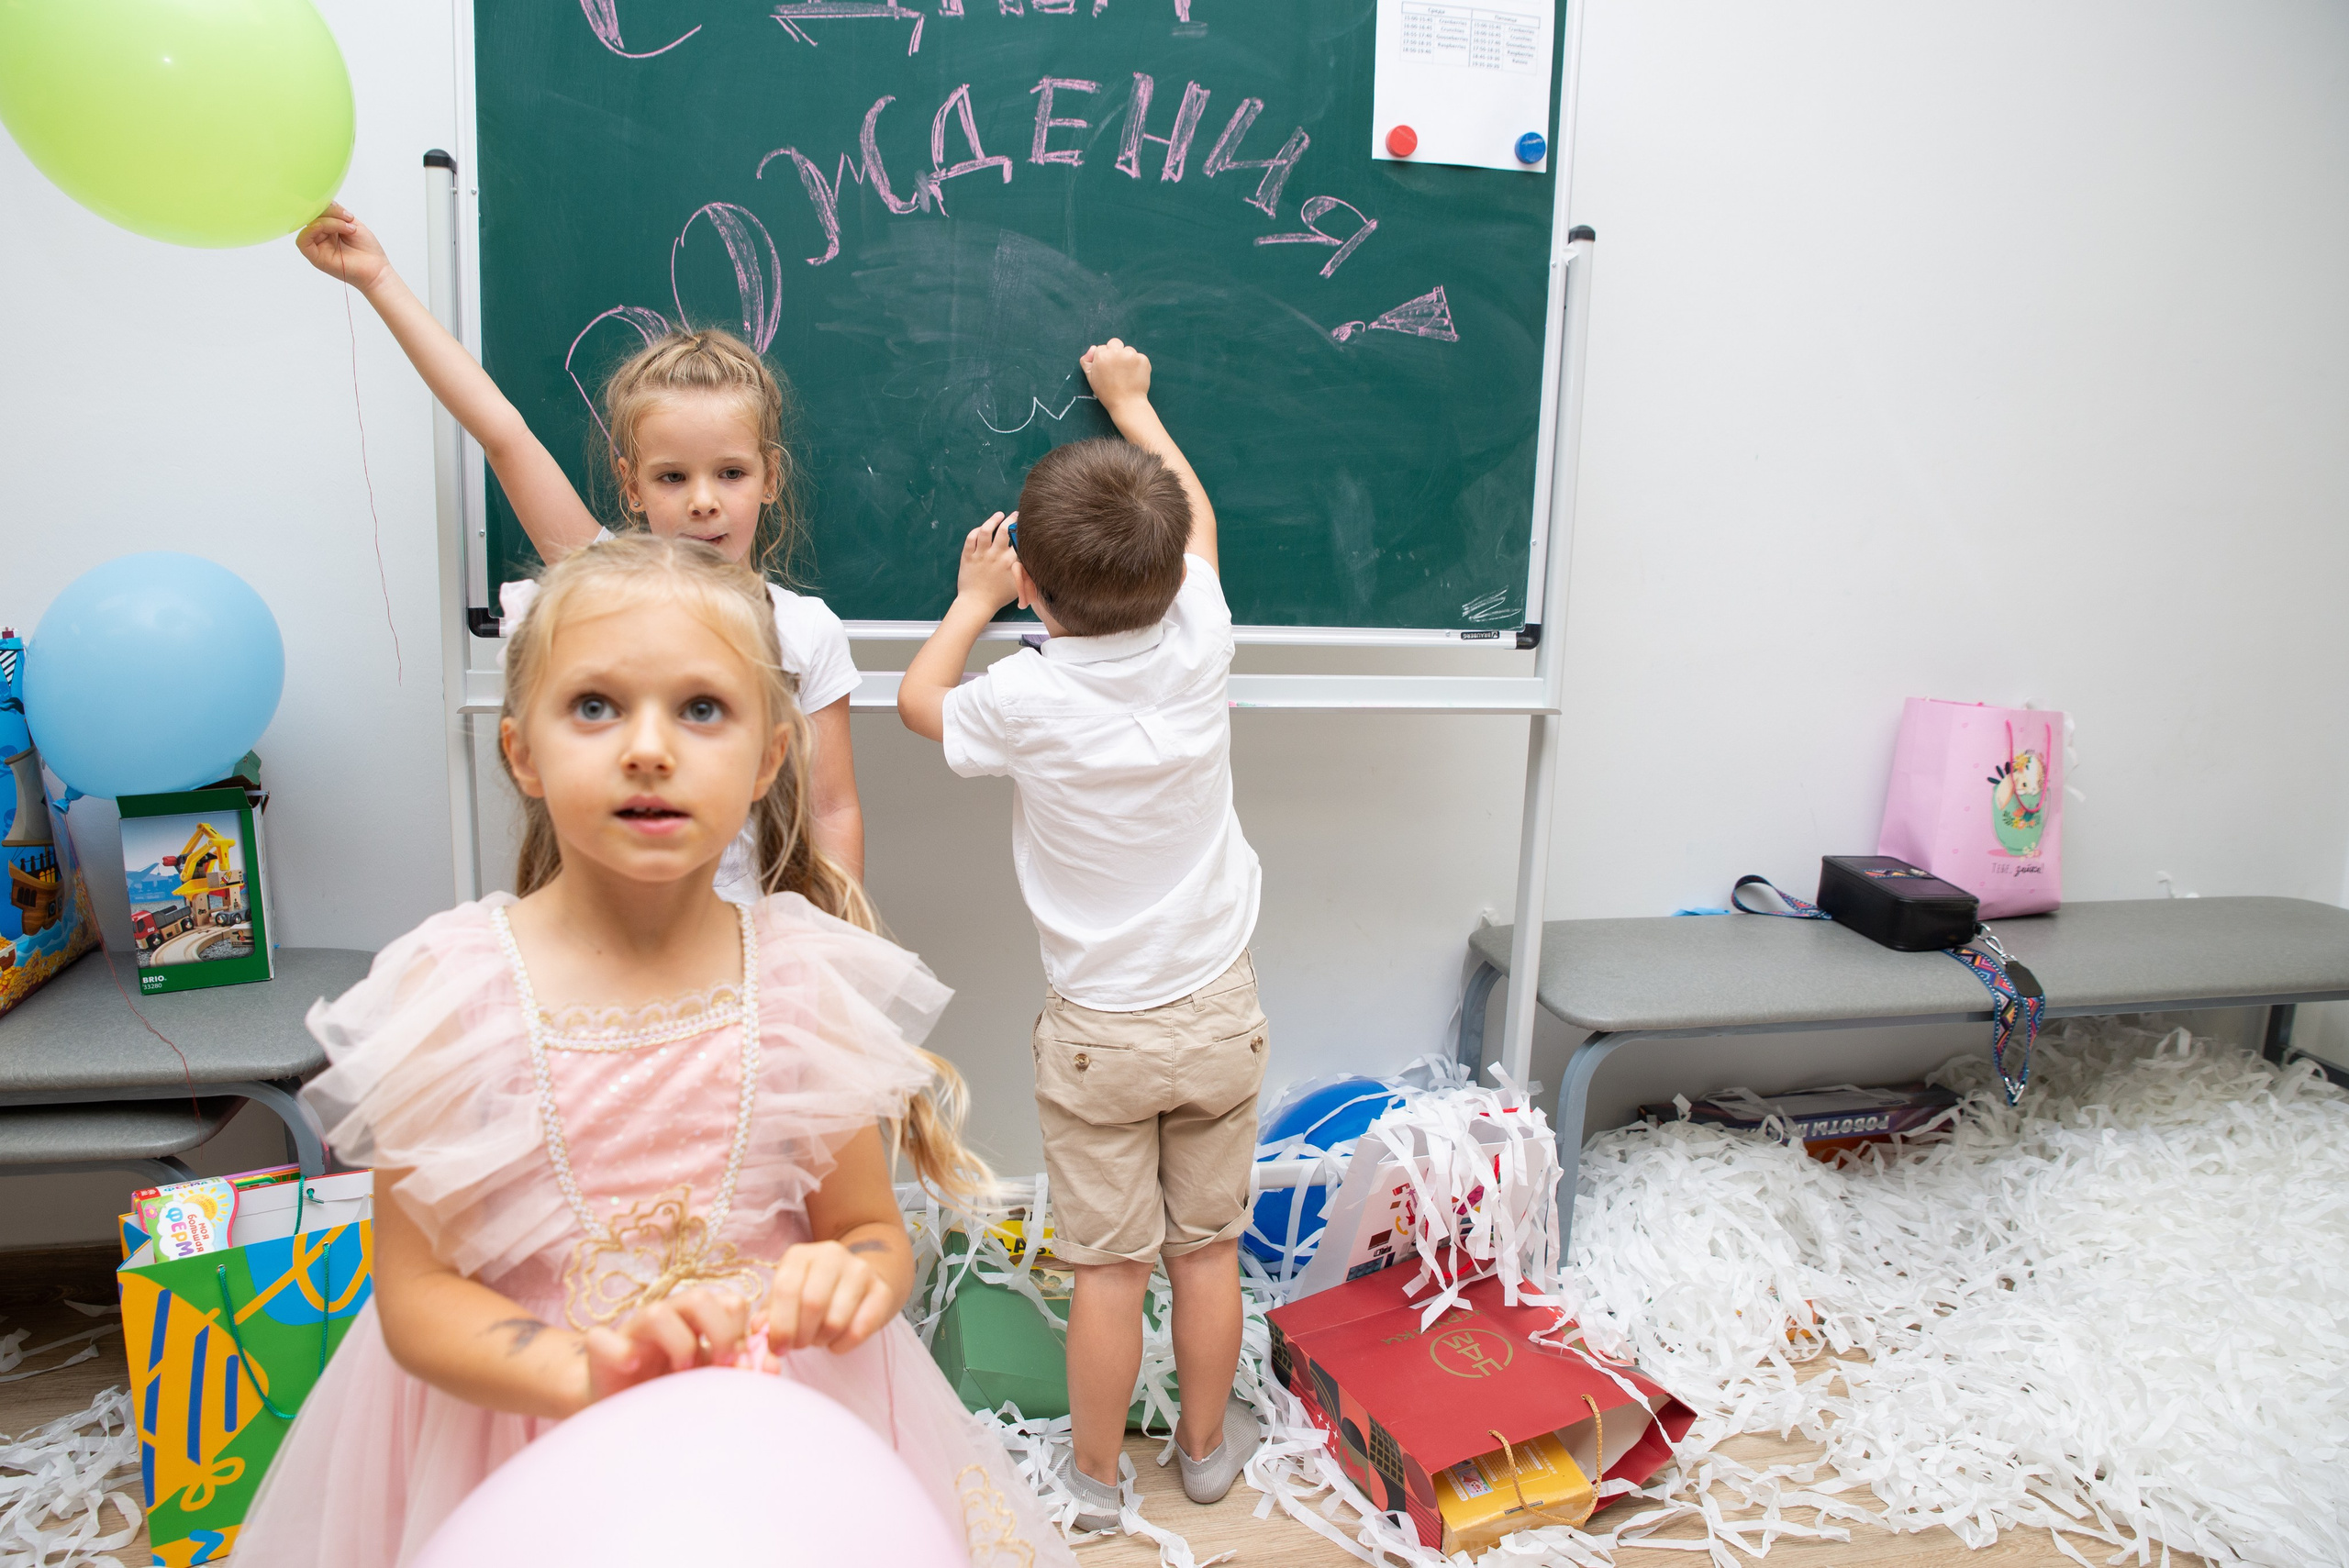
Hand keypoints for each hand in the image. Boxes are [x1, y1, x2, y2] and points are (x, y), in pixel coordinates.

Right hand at [295, 203, 393, 293]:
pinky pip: (302, 242)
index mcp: (328, 230)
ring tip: (350, 229)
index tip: (345, 211)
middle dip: (331, 213)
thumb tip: (323, 202)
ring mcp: (317, 248)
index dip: (327, 207)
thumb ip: (336, 213)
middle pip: (313, 217)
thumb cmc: (367, 249)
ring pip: (310, 226)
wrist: (378, 269)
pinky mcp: (315, 258)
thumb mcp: (351, 224)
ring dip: (329, 222)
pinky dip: (313, 230)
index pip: (318, 212)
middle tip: (349, 218)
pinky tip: (328, 229)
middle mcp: (321, 238)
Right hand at [581, 1286, 750, 1404]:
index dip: (743, 1330)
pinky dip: (621, 1352)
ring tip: (682, 1372)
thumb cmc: (669, 1389)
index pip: (731, 1302)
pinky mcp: (601, 1350)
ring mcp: (633, 1332)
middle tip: (721, 1366)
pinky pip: (602, 1339)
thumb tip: (773, 1366)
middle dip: (719, 1332)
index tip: (742, 1364)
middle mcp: (668, 1318)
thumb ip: (739, 1370)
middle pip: (700, 1298)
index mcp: (698, 1322)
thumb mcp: (709, 1380)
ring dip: (678, 1343)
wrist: (616, 1405)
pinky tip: (634, 1368)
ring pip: (657, 1312)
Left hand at [764, 1240, 898, 1354]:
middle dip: (801, 1336)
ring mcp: (860, 1270)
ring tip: (818, 1338)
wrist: (857, 1279)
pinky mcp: (882, 1290)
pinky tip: (837, 1341)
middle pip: (812, 1304)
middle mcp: (831, 1255)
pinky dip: (843, 1345)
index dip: (779, 1325)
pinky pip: (860, 1329)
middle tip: (798, 1345)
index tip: (777, 1348)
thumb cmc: (812, 1292)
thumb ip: (770, 1313)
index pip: (786, 1289)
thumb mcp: (787, 1296)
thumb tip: (758, 1328)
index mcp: (801, 1254)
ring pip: (836, 1320)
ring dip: (822, 1340)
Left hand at [955, 513, 1022, 612]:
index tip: (1028, 526)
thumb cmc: (999, 597)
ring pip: (986, 530)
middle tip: (1015, 515)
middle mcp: (996, 555)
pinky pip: (971, 538)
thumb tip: (1036, 563)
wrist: (977, 604)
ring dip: (993, 519)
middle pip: (1005, 529)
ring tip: (999, 515)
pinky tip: (982, 528)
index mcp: (1010, 562)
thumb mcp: (1019, 586)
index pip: (1020, 540)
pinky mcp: (968, 556)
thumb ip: (1027, 573)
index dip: (1024, 531)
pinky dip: (977, 530)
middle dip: (1011, 519)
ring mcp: (980, 554)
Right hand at [1080, 338, 1151, 412]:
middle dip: (1115, 351)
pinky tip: (1134, 375)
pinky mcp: (1143, 359)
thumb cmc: (1107, 393)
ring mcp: (1131, 355)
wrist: (1127, 403)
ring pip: (1127, 349)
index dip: (1104, 359)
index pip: (1102, 348)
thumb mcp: (1091, 379)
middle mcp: (1116, 352)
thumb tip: (1093, 348)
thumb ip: (1086, 361)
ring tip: (1126, 374)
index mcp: (1102, 356)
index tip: (1107, 370)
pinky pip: (1138, 356)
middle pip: (1114, 343)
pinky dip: (1137, 364)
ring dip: (1127, 358)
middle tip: (1117, 368)